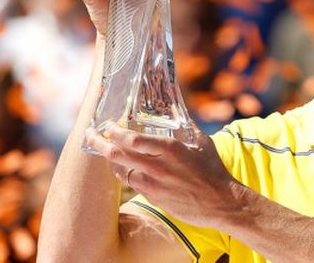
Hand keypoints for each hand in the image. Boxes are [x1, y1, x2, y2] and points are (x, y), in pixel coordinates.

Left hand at [85, 123, 239, 229]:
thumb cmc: (214, 171)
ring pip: (121, 170)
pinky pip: (132, 184)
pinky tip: (125, 169)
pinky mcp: (154, 198)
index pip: (133, 140)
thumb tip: (180, 110)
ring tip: (108, 151)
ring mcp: (154, 184)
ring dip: (112, 160)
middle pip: (118, 155)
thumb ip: (187, 127)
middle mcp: (159, 167)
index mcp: (171, 149)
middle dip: (100, 144)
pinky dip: (126, 174)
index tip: (107, 126)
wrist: (221, 202)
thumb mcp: (203, 143)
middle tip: (91, 136)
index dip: (115, 132)